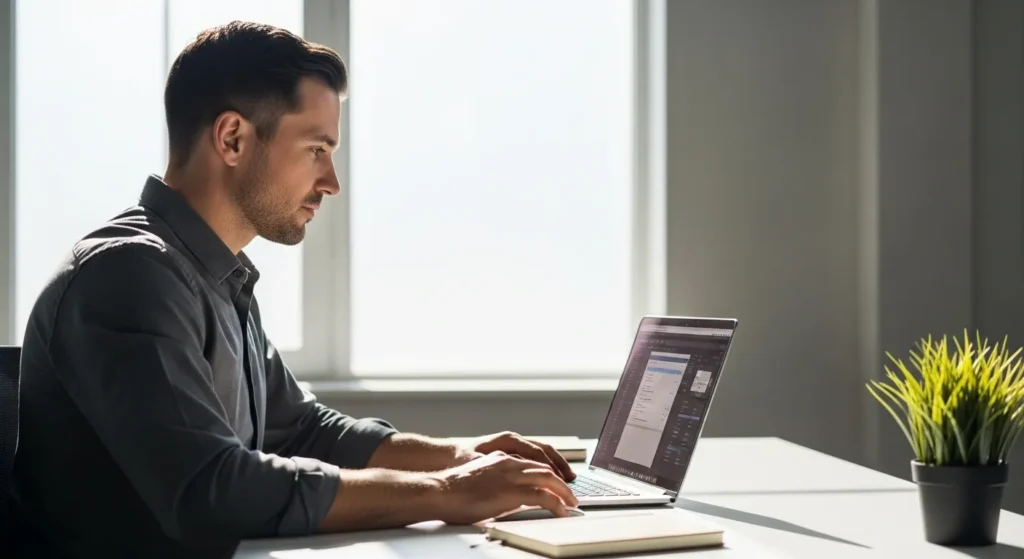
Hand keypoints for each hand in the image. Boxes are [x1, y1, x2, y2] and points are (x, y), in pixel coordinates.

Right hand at [431, 451, 578, 523]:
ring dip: (564, 492)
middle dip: (562, 481)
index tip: (559, 481)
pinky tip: (561, 511)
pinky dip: (556, 503)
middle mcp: (509, 462)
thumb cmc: (453, 489)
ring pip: (548, 479)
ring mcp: (511, 475)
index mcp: (501, 458)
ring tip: (572, 504)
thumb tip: (507, 494)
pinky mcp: (511, 491)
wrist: (440, 490)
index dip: (550, 471)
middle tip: (571, 494)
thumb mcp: (480, 477)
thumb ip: (497, 480)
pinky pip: (542, 496)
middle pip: (545, 468)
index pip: (534, 460)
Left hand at [467, 431, 575, 480]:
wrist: (449, 456)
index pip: (537, 452)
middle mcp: (514, 440)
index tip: (561, 480)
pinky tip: (550, 478)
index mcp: (508, 440)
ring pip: (542, 452)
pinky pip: (535, 457)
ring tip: (567, 479)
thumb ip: (499, 469)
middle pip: (544, 449)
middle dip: (560, 464)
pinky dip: (545, 466)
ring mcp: (514, 445)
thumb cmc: (463, 461)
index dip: (551, 467)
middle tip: (571, 479)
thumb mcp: (480, 465)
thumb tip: (516, 477)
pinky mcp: (512, 452)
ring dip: (555, 465)